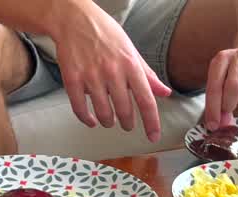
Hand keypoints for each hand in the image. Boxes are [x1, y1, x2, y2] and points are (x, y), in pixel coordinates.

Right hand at [52, 7, 171, 141]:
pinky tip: (91, 120)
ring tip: (109, 121)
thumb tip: (164, 92)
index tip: (153, 136)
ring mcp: (91, 75)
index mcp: (130, 64)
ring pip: (103, 113)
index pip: (146, 100)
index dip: (151, 122)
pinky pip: (80, 109)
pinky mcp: (72, 78)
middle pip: (124, 110)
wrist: (74, 19)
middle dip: (127, 123)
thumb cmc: (104, 33)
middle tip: (126, 124)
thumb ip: (147, 74)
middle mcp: (112, 71)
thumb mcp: (131, 50)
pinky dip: (87, 119)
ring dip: (108, 122)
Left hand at [204, 45, 237, 129]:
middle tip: (230, 107)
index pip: (215, 86)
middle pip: (234, 85)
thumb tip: (217, 125)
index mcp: (222, 58)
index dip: (213, 108)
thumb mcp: (221, 81)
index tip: (213, 125)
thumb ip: (217, 102)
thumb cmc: (235, 73)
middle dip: (230, 103)